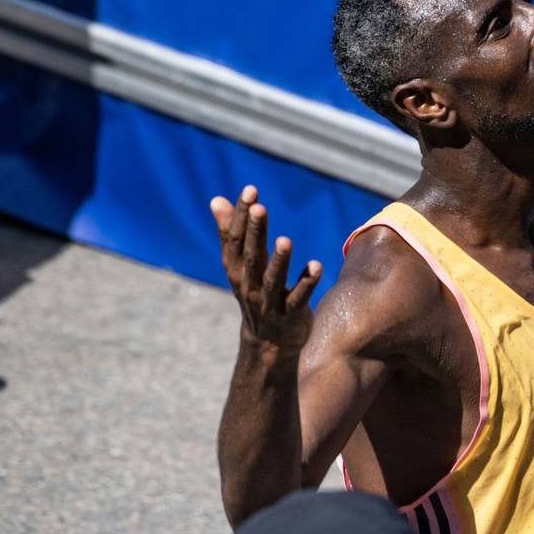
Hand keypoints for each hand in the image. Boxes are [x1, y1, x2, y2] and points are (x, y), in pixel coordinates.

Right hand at [210, 185, 321, 352]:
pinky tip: (317, 266)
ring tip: (285, 240)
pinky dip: (306, 282)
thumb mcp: (239, 265)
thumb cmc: (255, 293)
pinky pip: (299, 297)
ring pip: (273, 279)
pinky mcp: (290, 315)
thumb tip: (216, 200)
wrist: (267, 342)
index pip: (235, 240)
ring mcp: (269, 302)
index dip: (241, 216)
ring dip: (280, 260)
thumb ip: (230, 233)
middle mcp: (249, 285)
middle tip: (260, 207)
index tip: (250, 191)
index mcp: (236, 270)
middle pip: (252, 256)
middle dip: (255, 232)